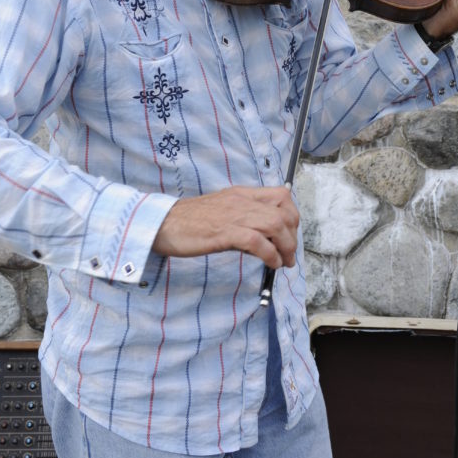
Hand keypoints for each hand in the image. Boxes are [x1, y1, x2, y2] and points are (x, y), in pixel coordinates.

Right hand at [152, 185, 298, 268]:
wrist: (163, 223)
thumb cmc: (190, 221)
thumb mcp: (223, 211)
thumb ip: (244, 219)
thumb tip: (264, 239)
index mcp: (242, 194)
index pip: (281, 194)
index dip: (293, 215)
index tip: (290, 233)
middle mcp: (241, 201)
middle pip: (283, 211)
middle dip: (293, 235)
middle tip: (290, 253)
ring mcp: (233, 215)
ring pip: (275, 224)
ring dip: (286, 246)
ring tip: (284, 262)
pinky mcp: (224, 232)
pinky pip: (257, 241)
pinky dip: (270, 254)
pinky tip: (271, 264)